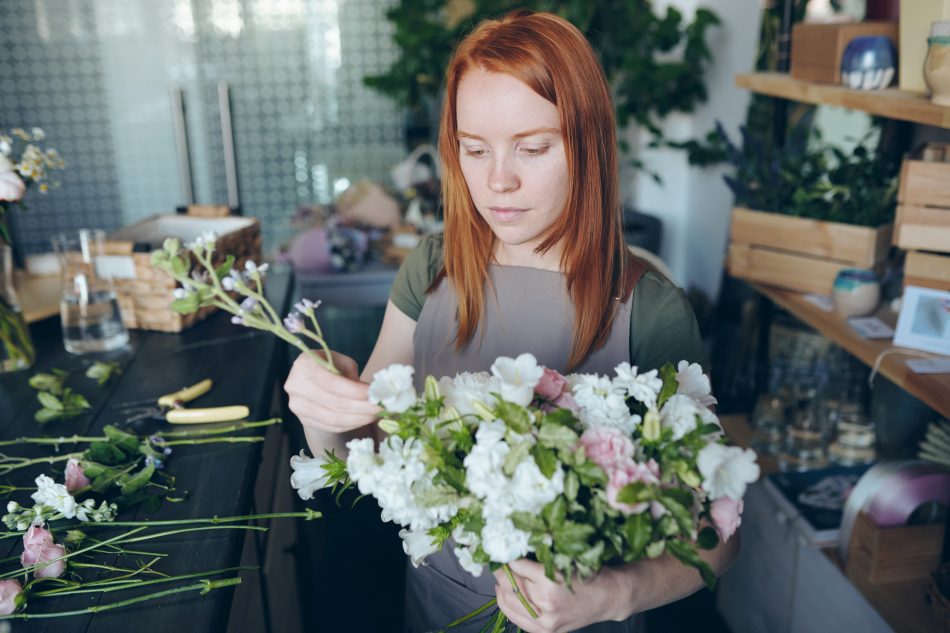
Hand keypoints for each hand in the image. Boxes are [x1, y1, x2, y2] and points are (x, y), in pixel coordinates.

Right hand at [284, 350, 380, 433]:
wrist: (310, 378)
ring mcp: (297, 406)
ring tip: (376, 415)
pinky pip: (331, 427)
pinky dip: (350, 425)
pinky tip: (364, 419)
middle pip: (335, 403)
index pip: (333, 383)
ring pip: (334, 419)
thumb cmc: (329, 365)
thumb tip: (372, 395)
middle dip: (362, 407)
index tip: (377, 395)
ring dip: (359, 419)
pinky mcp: (303, 419)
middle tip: (382, 407)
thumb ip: (352, 377)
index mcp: (304, 364)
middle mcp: (296, 386)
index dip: (356, 392)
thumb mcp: (341, 362)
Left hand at [493, 559, 629, 632]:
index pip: (515, 565)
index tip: (501, 549)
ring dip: (500, 587)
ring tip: (500, 577)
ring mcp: (544, 620)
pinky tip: (504, 594)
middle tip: (497, 561)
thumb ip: (537, 557)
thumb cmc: (587, 574)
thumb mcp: (562, 559)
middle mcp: (545, 602)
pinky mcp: (545, 631)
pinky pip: (515, 618)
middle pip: (508, 584)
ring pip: (508, 601)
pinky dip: (506, 605)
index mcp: (549, 580)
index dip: (506, 556)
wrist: (606, 598)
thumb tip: (510, 551)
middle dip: (500, 571)